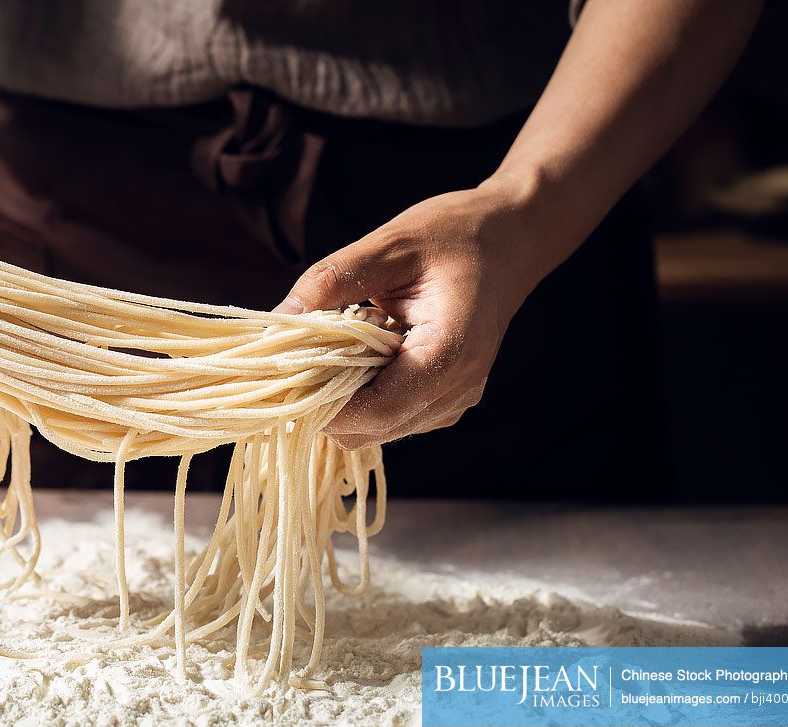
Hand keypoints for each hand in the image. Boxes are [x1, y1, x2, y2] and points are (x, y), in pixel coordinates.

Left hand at [277, 178, 546, 448]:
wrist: (509, 239)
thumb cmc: (455, 234)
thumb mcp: (389, 245)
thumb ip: (333, 281)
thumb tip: (277, 319)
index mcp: (450, 353)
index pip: (377, 410)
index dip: (324, 403)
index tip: (284, 375)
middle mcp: (456, 390)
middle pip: (370, 430)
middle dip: (325, 403)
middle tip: (296, 358)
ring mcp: (452, 402)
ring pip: (375, 431)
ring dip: (342, 402)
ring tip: (330, 351)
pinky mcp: (443, 402)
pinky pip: (389, 419)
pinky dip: (360, 398)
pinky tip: (355, 358)